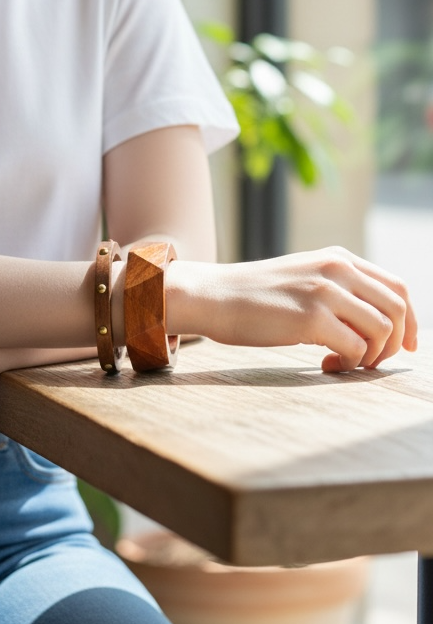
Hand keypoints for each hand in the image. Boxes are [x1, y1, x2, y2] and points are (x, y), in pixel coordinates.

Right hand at [166, 246, 417, 372]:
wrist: (214, 296)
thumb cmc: (256, 297)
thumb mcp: (304, 279)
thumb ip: (339, 290)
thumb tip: (376, 325)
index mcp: (339, 258)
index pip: (397, 288)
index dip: (409, 321)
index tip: (406, 346)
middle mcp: (337, 269)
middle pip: (398, 309)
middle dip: (394, 344)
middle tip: (370, 362)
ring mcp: (325, 291)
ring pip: (382, 330)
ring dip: (371, 356)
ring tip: (343, 364)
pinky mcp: (311, 317)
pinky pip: (355, 348)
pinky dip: (349, 364)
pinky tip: (326, 365)